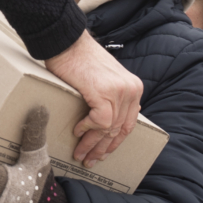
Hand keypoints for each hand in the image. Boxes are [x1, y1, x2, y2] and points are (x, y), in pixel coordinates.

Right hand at [45, 31, 142, 167]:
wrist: (68, 42)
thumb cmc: (80, 59)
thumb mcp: (104, 79)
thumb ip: (110, 97)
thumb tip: (104, 122)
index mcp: (134, 88)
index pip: (128, 123)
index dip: (115, 142)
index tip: (104, 153)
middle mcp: (131, 91)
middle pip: (119, 129)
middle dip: (104, 148)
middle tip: (91, 160)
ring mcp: (119, 92)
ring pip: (108, 129)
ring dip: (92, 144)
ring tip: (80, 154)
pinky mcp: (104, 93)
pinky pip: (99, 122)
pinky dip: (87, 129)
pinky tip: (77, 131)